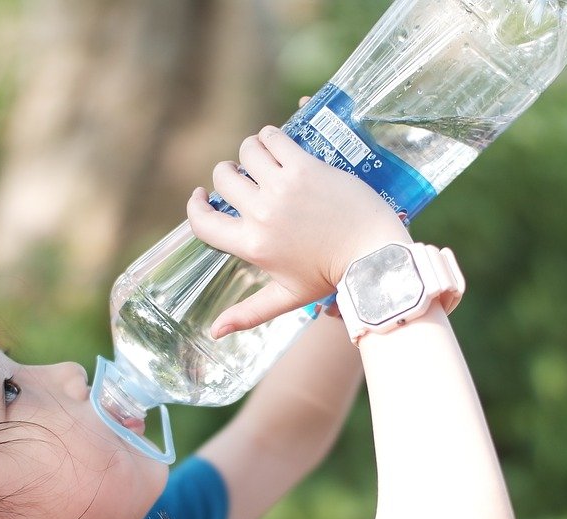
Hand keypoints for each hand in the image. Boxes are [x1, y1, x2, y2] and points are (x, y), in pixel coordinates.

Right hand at [187, 125, 409, 337]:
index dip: (194, 206)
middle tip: (245, 177)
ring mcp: (283, 189)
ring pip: (246, 151)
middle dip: (228, 174)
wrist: (372, 254)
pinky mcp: (305, 168)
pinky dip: (270, 137)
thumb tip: (213, 333)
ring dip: (250, 151)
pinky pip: (273, 138)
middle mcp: (262, 215)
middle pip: (223, 179)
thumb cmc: (330, 277)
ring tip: (262, 158)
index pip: (202, 222)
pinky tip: (276, 144)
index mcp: (253, 245)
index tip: (200, 196)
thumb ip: (247, 314)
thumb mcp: (286, 297)